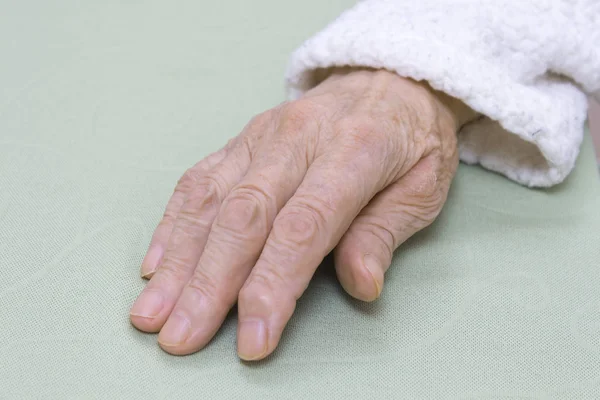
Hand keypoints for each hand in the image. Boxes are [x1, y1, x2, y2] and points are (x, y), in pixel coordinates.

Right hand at [129, 68, 475, 359]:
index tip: (254, 338)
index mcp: (353, 151)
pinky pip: (198, 181)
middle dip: (208, 284)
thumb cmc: (410, 140)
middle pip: (243, 217)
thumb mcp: (423, 187)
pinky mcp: (240, 140)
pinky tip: (156, 265)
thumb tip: (360, 284)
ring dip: (177, 262)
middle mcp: (297, 140)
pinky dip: (174, 226)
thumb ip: (384, 234)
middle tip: (181, 337)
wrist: (387, 79)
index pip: (303, 227)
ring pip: (210, 201)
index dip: (273, 285)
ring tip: (152, 312)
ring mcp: (261, 136)